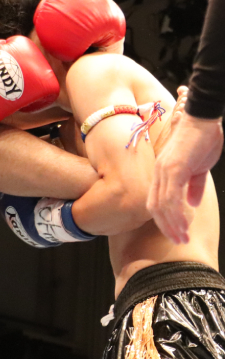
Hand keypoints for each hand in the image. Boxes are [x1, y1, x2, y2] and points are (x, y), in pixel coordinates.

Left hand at [150, 98, 220, 244]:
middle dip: (166, 227)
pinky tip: (184, 223)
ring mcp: (165, 171)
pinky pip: (171, 196)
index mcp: (163, 174)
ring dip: (171, 224)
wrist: (203, 117)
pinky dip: (176, 212)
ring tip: (182, 237)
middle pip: (154, 207)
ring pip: (162, 205)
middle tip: (178, 241)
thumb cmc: (202, 139)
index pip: (156, 202)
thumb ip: (194, 186)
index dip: (163, 219)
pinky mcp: (174, 168)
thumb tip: (192, 203)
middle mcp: (159, 174)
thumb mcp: (199, 167)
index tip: (175, 232)